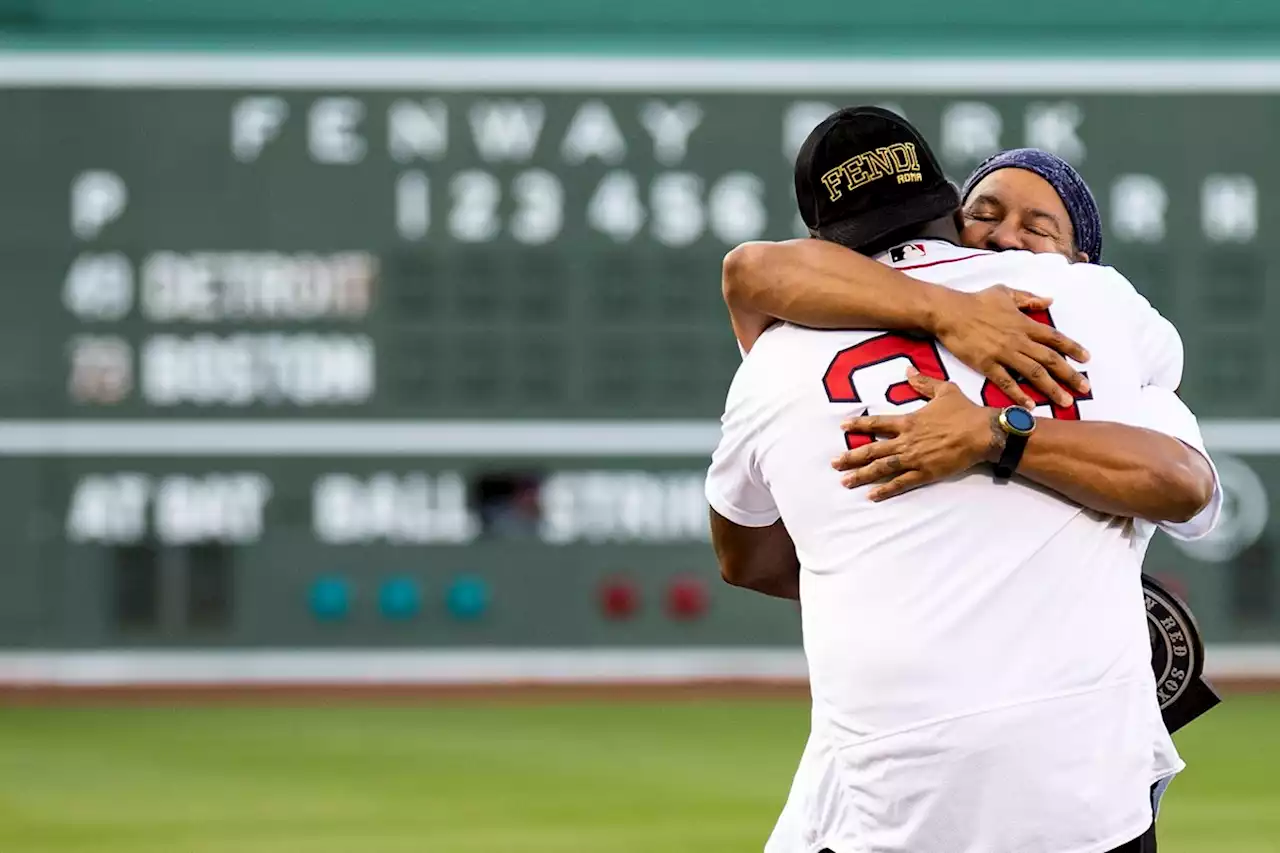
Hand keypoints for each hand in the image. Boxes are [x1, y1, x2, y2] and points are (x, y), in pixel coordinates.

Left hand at [832, 368, 1003, 500]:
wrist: (983, 433)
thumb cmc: (965, 411)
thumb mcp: (944, 390)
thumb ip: (923, 382)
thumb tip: (908, 370)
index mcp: (908, 421)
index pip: (877, 423)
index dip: (858, 425)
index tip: (843, 427)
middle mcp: (906, 440)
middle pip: (872, 450)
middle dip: (851, 457)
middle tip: (834, 463)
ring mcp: (914, 458)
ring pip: (882, 468)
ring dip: (862, 475)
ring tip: (845, 481)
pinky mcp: (925, 473)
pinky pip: (901, 483)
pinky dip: (885, 489)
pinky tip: (871, 495)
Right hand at [928, 286, 1089, 408]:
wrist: (950, 312)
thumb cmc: (976, 301)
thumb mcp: (1005, 293)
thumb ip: (1028, 298)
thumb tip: (1049, 300)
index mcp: (1024, 324)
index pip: (1055, 338)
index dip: (1073, 348)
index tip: (1087, 359)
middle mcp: (1019, 340)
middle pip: (1050, 359)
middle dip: (1070, 375)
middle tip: (1085, 388)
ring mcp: (1003, 354)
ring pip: (1033, 373)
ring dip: (1051, 388)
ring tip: (1065, 401)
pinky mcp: (987, 365)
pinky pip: (1006, 382)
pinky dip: (1019, 394)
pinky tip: (1030, 406)